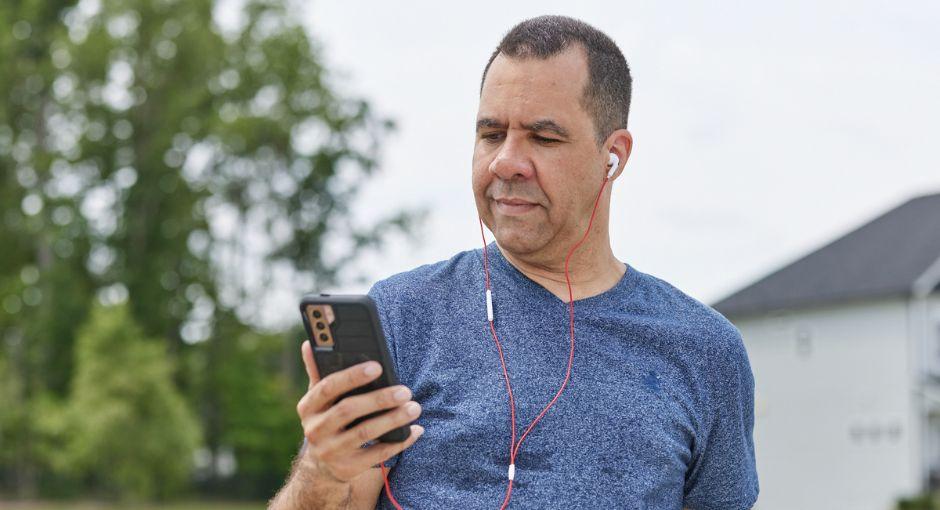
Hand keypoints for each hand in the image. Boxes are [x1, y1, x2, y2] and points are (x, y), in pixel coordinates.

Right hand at [296, 340, 423, 482]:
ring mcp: (330, 451)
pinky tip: (415, 430)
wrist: (321, 466)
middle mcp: (315, 430)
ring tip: (414, 407)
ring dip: (393, 420)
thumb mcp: (318, 398)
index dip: (352, 376)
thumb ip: (318, 372)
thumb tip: (309, 342)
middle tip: (405, 390)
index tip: (378, 366)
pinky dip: (399, 442)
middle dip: (379, 399)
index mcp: (308, 406)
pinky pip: (377, 455)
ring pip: (365, 433)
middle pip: (348, 410)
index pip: (328, 387)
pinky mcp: (347, 469)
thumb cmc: (327, 419)